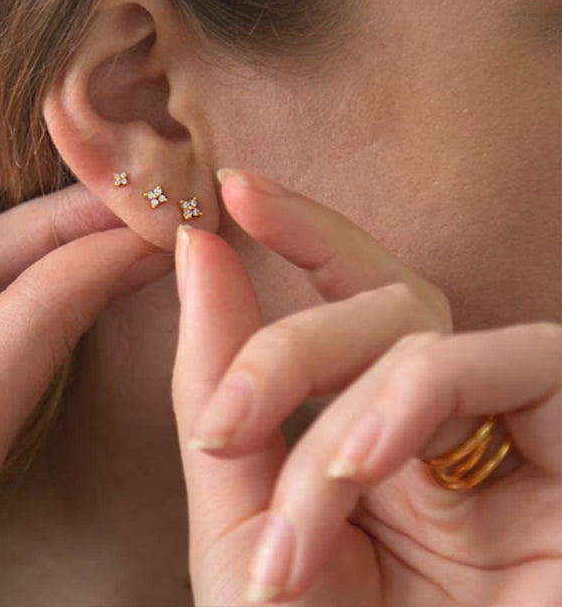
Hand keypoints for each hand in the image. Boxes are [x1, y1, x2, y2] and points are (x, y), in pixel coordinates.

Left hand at [173, 168, 560, 605]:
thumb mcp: (247, 532)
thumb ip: (220, 397)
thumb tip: (199, 253)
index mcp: (382, 440)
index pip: (350, 298)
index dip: (301, 231)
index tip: (233, 192)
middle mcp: (456, 427)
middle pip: (384, 299)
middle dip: (290, 345)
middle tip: (227, 421)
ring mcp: (525, 436)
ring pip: (429, 325)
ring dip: (343, 397)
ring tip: (303, 497)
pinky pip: (513, 362)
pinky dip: (414, 397)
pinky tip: (364, 460)